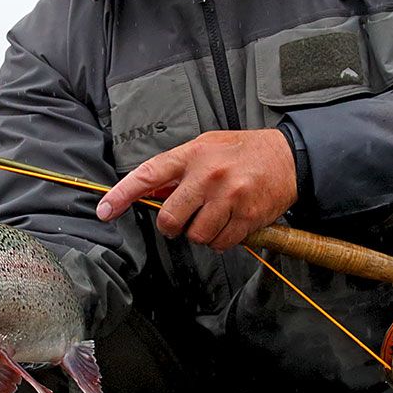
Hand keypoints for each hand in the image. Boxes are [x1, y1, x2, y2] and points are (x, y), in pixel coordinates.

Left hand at [95, 129, 297, 251]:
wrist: (289, 157)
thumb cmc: (242, 152)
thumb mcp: (205, 148)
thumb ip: (177, 170)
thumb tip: (148, 192)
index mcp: (192, 155)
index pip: (148, 175)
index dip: (122, 194)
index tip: (104, 210)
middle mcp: (208, 175)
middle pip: (170, 218)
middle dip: (173, 225)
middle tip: (184, 219)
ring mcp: (229, 197)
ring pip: (196, 236)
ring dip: (201, 233)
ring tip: (215, 216)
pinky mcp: (247, 216)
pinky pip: (221, 243)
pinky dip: (222, 240)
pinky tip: (230, 223)